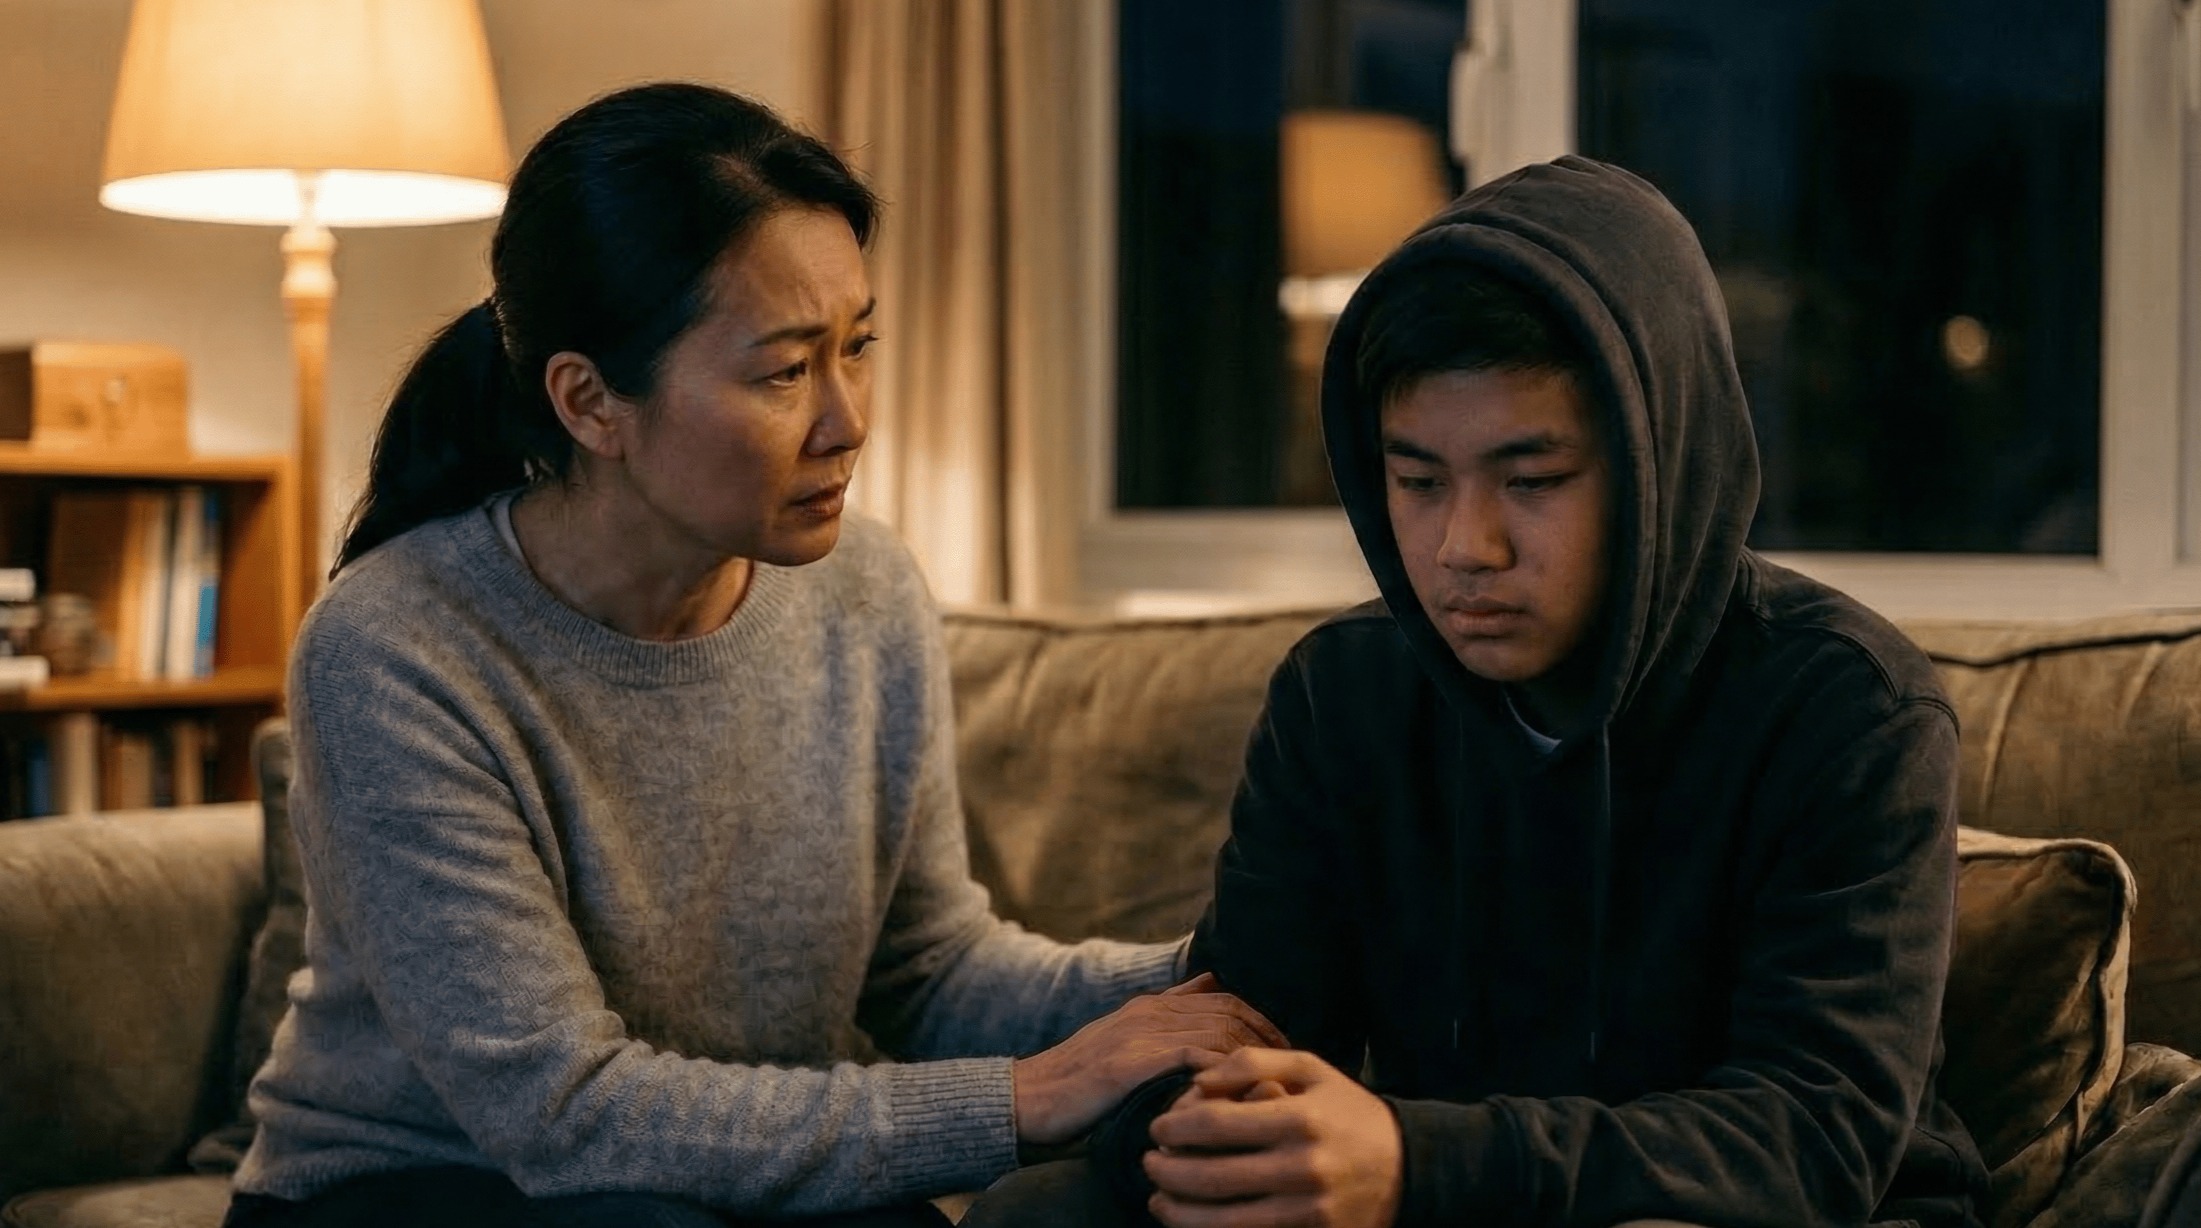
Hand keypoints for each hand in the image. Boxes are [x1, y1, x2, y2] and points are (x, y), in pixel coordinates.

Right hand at [1012, 973, 1286, 1146]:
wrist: (1029, 1097)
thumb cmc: (1078, 1079)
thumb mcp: (1124, 1035)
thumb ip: (1166, 1011)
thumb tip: (1211, 982)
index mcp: (1152, 1004)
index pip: (1226, 1000)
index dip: (1261, 1021)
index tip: (1285, 1048)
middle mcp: (1151, 1011)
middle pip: (1230, 1012)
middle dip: (1268, 1038)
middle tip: (1294, 1067)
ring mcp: (1142, 1033)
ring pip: (1219, 1034)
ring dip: (1254, 1058)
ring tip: (1277, 1083)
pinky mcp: (1133, 1061)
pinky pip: (1195, 1059)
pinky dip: (1224, 1074)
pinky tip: (1242, 1094)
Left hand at [1142, 1048, 1402, 1227]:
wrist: (1407, 1166)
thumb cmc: (1347, 1110)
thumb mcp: (1311, 1069)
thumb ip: (1252, 1062)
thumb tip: (1199, 1080)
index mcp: (1299, 1118)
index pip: (1215, 1124)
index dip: (1174, 1128)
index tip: (1158, 1128)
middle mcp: (1303, 1167)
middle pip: (1211, 1177)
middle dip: (1166, 1172)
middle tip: (1149, 1163)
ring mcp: (1307, 1211)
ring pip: (1221, 1221)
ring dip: (1177, 1213)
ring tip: (1158, 1200)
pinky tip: (1189, 1224)